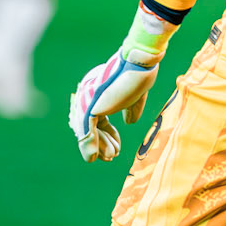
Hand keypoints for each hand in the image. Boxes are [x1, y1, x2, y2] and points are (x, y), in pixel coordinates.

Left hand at [69, 4, 173, 163]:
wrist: (139, 69)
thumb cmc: (138, 79)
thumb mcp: (134, 98)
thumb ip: (131, 109)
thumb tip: (129, 122)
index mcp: (98, 96)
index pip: (97, 120)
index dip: (107, 136)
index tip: (116, 149)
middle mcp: (89, 99)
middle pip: (90, 128)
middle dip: (101, 144)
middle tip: (112, 156)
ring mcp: (87, 103)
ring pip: (87, 132)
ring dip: (99, 147)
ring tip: (111, 156)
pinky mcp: (89, 108)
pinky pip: (87, 131)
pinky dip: (92, 145)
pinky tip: (98, 156)